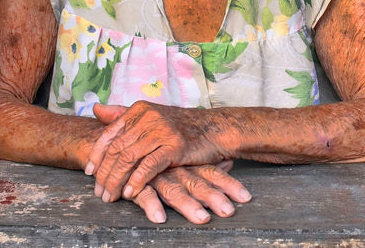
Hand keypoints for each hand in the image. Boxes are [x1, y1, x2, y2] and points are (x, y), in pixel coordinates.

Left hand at [86, 102, 224, 202]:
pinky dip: (136, 181)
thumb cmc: (181, 126)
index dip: (97, 155)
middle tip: (99, 192)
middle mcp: (148, 118)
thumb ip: (123, 114)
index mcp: (139, 110)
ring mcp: (161, 131)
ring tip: (111, 196)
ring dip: (116, 181)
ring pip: (128, 159)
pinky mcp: (174, 146)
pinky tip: (130, 193)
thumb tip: (96, 110)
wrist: (213, 129)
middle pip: (116, 149)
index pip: (109, 134)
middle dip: (105, 174)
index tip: (90, 173)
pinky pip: (148, 166)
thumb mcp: (151, 115)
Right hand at [128, 160, 251, 224]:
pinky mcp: (135, 184)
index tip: (246, 197)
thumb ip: (205, 163)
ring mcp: (157, 176)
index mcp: (188, 165)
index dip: (230, 185)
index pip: (213, 174)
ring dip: (188, 206)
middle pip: (198, 184)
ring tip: (202, 219)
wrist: (118, 145)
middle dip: (214, 198)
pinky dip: (151, 206)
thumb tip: (229, 163)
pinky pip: (144, 195)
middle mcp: (176, 170)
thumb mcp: (182, 159)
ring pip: (174, 191)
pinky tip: (159, 218)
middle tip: (229, 211)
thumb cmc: (156, 156)